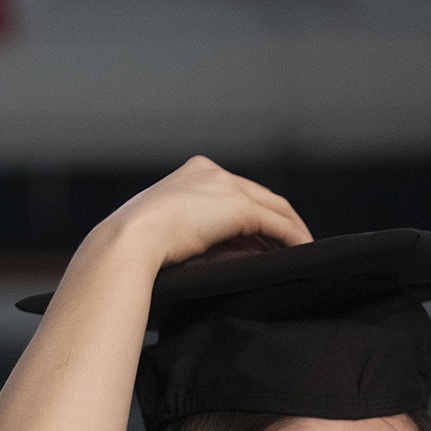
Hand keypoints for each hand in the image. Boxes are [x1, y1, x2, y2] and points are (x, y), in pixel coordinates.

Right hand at [98, 156, 311, 273]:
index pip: (235, 192)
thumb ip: (195, 234)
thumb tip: (217, 257)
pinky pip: (277, 224)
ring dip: (292, 231)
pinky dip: (293, 239)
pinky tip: (301, 254)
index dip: (253, 215)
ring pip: (274, 207)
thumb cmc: (136, 247)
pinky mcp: (238, 207)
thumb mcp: (168, 233)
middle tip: (293, 246)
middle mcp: (211, 172)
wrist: (128, 241)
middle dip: (279, 221)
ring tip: (302, 253)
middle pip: (259, 195)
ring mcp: (225, 186)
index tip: (263, 239)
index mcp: (192, 173)